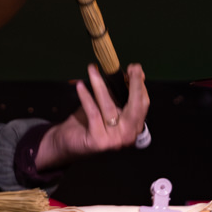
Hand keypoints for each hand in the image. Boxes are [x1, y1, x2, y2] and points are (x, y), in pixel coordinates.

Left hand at [34, 63, 148, 170]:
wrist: (68, 144)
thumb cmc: (88, 123)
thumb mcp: (106, 107)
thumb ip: (117, 95)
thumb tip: (126, 73)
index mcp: (134, 127)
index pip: (142, 104)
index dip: (140, 85)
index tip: (135, 68)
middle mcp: (128, 135)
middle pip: (135, 106)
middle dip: (134, 84)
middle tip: (129, 67)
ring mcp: (115, 140)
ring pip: (109, 106)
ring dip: (100, 85)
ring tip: (92, 70)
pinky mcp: (98, 141)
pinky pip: (93, 113)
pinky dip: (86, 97)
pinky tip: (80, 86)